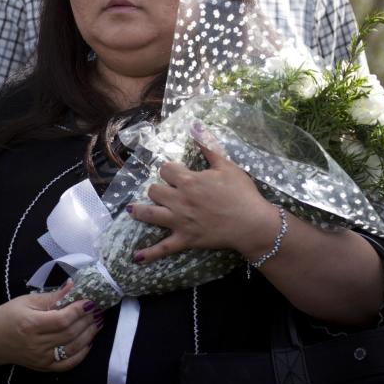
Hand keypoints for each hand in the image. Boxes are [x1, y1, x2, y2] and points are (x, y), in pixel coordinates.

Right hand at [0, 281, 102, 371]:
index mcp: (31, 325)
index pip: (62, 319)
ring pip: (72, 347)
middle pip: (70, 333)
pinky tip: (88, 341)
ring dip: (89, 334)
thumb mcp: (27, 300)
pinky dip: (81, 354)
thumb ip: (52, 296)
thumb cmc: (9, 315)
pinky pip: (68, 364)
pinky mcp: (44, 367)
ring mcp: (41, 358)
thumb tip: (74, 285)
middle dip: (87, 320)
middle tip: (98, 309)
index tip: (90, 300)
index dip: (79, 310)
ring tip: (97, 322)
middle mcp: (36, 344)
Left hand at [129, 143, 280, 262]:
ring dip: (139, 211)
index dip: (169, 170)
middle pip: (154, 190)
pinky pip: (163, 248)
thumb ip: (208, 146)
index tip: (176, 172)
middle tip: (165, 190)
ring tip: (131, 210)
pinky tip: (135, 258)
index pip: (166, 170)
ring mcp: (180, 221)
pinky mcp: (185, 239)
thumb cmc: (241, 192)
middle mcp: (179, 200)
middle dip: (158, 188)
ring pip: (150, 214)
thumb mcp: (226, 165)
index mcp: (189, 181)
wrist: (252, 222)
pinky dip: (149, 254)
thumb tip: (195, 125)